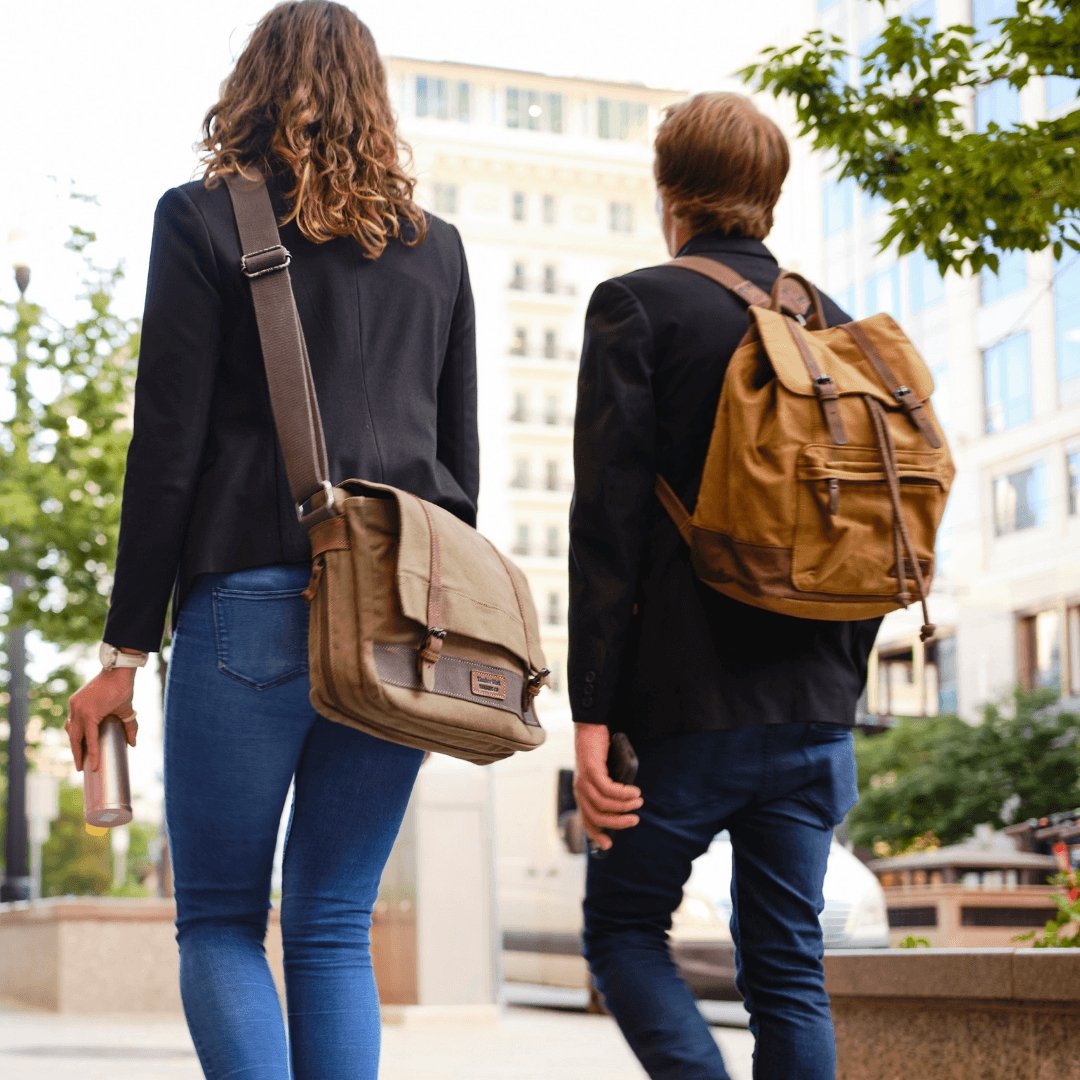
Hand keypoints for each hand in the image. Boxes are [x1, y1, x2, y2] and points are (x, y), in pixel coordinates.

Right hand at [66, 668, 137, 772]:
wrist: (116, 670)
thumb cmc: (123, 690)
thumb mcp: (127, 710)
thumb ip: (130, 727)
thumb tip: (133, 744)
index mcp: (91, 715)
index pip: (90, 741)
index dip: (91, 756)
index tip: (93, 768)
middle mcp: (78, 710)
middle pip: (74, 738)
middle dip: (77, 754)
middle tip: (80, 768)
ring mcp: (74, 705)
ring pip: (71, 729)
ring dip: (74, 742)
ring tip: (79, 755)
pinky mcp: (74, 700)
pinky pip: (72, 719)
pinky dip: (74, 729)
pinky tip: (78, 737)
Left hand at [573, 723, 642, 852]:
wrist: (590, 728)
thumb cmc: (599, 752)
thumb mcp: (603, 775)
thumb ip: (608, 790)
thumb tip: (624, 806)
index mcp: (581, 794)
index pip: (586, 820)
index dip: (595, 835)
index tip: (608, 845)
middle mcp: (580, 790)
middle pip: (597, 816)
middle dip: (617, 822)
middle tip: (634, 820)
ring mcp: (584, 780)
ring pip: (604, 804)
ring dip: (624, 806)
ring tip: (639, 802)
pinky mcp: (591, 770)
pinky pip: (608, 789)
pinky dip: (623, 793)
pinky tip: (634, 792)